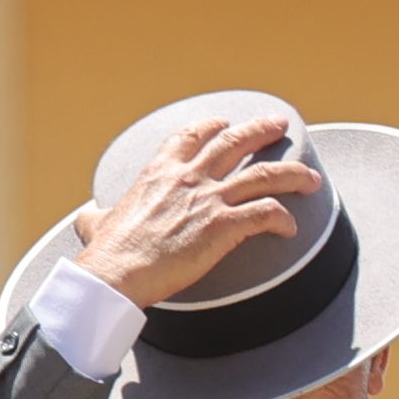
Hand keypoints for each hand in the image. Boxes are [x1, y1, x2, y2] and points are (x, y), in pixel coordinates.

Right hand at [78, 112, 320, 310]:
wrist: (116, 274)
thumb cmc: (107, 254)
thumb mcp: (96, 223)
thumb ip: (97, 216)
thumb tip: (87, 219)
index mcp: (159, 172)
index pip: (190, 136)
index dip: (211, 127)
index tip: (225, 124)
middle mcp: (188, 178)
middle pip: (234, 142)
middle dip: (261, 131)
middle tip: (279, 125)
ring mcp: (208, 199)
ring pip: (264, 175)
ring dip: (292, 173)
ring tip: (311, 177)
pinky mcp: (223, 226)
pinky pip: (267, 214)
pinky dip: (284, 219)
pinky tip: (292, 228)